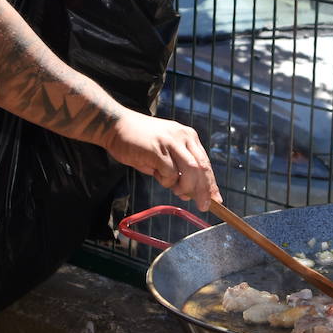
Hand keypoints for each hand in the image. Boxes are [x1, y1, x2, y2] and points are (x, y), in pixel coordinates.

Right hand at [104, 112, 220, 211]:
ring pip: (189, 171)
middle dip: (204, 190)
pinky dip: (165, 180)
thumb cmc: (140, 142)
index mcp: (188, 136)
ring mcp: (170, 142)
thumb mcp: (165, 153)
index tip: (216, 199)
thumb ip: (178, 170)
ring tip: (174, 188)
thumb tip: (188, 193)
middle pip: (201, 168)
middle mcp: (183, 137)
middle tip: (203, 206)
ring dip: (184, 187)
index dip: (211, 183)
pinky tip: (154, 173)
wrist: (116, 126)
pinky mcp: (157, 149)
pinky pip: (169, 173)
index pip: (205, 163)